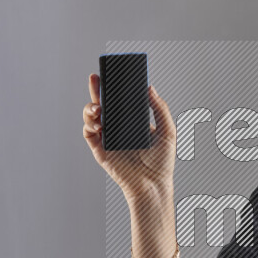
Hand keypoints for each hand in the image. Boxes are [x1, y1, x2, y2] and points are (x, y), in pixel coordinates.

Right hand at [82, 73, 176, 201]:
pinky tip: (98, 124)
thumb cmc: (162, 162)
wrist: (153, 185)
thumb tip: (150, 87)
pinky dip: (89, 125)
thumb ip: (160, 109)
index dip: (114, 87)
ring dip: (90, 108)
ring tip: (98, 108)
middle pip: (102, 104)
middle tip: (95, 77)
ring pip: (92, 117)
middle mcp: (118, 128)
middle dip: (96, 90)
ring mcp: (107, 138)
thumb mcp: (168, 131)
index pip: (120, 100)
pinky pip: (89, 134)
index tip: (111, 72)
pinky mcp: (100, 150)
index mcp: (132, 121)